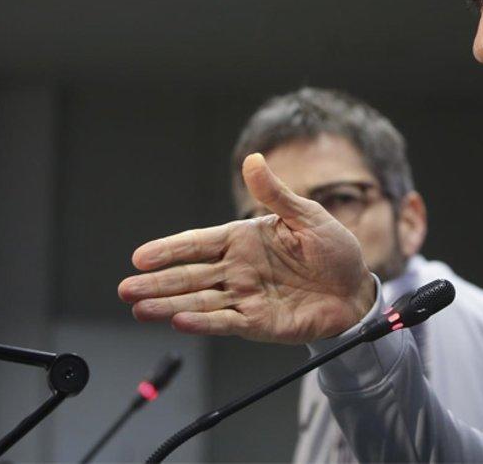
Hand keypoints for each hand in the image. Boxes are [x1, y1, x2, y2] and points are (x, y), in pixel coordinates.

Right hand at [117, 153, 375, 343]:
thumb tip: (253, 160)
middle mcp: (238, 269)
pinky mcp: (259, 323)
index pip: (198, 244)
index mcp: (245, 240)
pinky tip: (179, 321)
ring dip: (169, 305)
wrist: (357, 288)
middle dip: (157, 282)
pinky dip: (202, 323)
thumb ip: (276, 194)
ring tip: (140, 308)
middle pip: (190, 276)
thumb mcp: (307, 216)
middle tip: (125, 288)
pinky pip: (225, 322)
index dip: (169, 250)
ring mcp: (246, 297)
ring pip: (200, 301)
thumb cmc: (334, 250)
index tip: (139, 256)